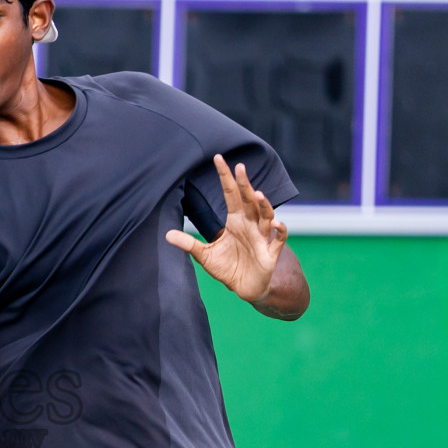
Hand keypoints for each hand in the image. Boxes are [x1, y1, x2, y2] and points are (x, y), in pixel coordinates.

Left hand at [165, 155, 286, 304]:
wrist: (245, 289)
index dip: (225, 177)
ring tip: (257, 194)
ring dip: (264, 205)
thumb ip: (188, 244)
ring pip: (266, 215)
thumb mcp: (204, 256)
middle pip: (248, 200)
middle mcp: (250, 225)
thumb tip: (166, 234)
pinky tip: (275, 223)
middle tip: (240, 167)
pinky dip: (280, 230)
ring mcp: (262, 237)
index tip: (218, 158)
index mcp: (235, 221)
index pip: (230, 194)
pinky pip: (279, 238)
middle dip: (245, 184)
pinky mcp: (270, 252)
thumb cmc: (228, 268)